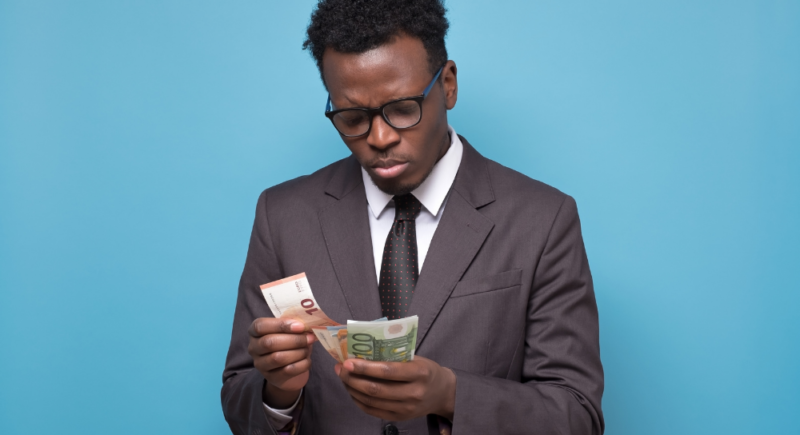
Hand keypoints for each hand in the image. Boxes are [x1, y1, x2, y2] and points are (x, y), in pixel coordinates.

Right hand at [247, 317, 315, 407]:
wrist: (288, 366)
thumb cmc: (288, 341)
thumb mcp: (288, 329)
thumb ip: (294, 325)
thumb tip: (308, 324)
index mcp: (254, 331)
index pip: (261, 326)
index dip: (281, 325)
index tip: (300, 326)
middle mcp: (253, 348)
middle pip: (270, 342)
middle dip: (294, 340)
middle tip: (310, 338)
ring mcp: (260, 364)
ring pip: (278, 358)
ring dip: (298, 352)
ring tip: (308, 348)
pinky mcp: (271, 377)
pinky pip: (288, 370)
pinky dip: (302, 364)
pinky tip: (307, 359)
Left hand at [335, 356, 455, 420]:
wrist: (442, 393)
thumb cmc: (425, 370)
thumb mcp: (416, 358)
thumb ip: (393, 356)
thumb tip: (363, 351)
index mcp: (419, 373)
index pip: (388, 371)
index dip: (365, 367)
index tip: (348, 361)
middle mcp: (414, 393)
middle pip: (376, 389)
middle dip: (353, 379)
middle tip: (341, 369)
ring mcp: (407, 409)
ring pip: (372, 401)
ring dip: (353, 389)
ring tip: (344, 378)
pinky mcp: (400, 418)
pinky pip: (373, 411)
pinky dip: (359, 401)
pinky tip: (353, 390)